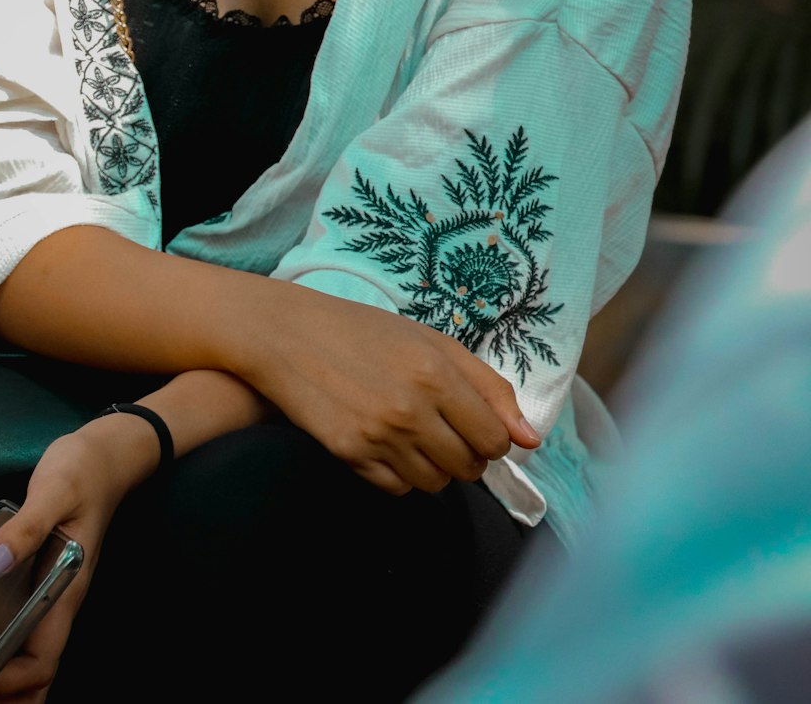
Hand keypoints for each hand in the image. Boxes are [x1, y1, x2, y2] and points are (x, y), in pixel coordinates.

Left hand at [0, 414, 159, 701]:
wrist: (101, 458)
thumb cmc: (82, 473)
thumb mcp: (55, 489)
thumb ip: (27, 525)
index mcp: (64, 594)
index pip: (39, 665)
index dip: (0, 684)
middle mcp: (51, 610)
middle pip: (24, 684)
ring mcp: (36, 604)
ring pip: (10, 669)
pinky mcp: (21, 592)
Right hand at [247, 283, 541, 496]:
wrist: (288, 335)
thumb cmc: (364, 331)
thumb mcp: (430, 341)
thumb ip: (487, 386)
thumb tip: (530, 439)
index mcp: (437, 373)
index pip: (494, 439)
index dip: (491, 438)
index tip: (475, 426)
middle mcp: (412, 408)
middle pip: (469, 467)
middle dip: (466, 454)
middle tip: (444, 429)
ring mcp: (380, 435)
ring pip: (436, 482)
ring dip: (434, 466)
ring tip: (414, 434)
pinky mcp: (351, 454)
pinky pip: (398, 488)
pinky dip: (400, 474)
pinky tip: (386, 443)